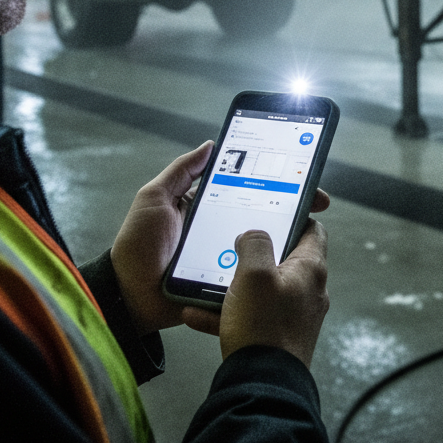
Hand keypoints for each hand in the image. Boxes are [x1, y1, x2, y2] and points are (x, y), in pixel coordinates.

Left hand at [111, 140, 331, 337]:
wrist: (127, 297)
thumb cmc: (137, 247)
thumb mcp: (154, 199)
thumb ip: (180, 171)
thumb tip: (210, 145)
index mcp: (208, 207)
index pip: (248, 188)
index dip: (274, 182)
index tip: (301, 176)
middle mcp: (221, 230)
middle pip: (263, 217)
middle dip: (292, 210)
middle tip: (315, 205)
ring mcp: (226, 258)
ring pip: (263, 247)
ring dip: (286, 240)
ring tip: (307, 233)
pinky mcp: (226, 284)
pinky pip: (252, 275)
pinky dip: (270, 270)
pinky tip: (289, 264)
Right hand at [183, 219, 329, 369]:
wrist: (260, 386)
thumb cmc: (263, 328)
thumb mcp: (254, 274)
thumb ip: (255, 244)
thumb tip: (254, 235)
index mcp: (310, 270)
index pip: (313, 230)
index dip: (294, 217)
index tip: (273, 212)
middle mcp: (308, 291)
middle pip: (284, 260)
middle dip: (254, 255)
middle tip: (232, 249)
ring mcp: (294, 316)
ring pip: (262, 290)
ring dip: (234, 286)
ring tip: (206, 284)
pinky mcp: (278, 337)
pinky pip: (251, 317)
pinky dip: (228, 313)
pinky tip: (198, 314)